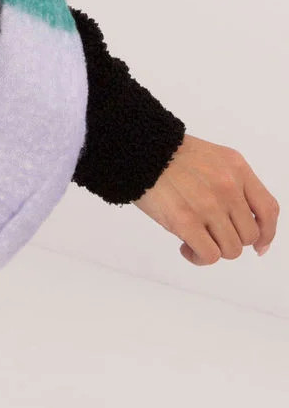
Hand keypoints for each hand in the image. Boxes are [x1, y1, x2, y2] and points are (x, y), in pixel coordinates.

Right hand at [133, 133, 278, 263]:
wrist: (138, 149)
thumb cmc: (170, 154)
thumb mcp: (213, 158)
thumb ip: (234, 184)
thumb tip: (247, 227)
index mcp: (237, 168)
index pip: (268, 210)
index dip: (267, 234)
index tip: (259, 246)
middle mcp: (228, 187)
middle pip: (248, 235)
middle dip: (230, 239)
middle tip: (209, 232)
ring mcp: (208, 205)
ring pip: (231, 250)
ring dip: (214, 249)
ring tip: (194, 239)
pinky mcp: (186, 220)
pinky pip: (209, 255)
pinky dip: (198, 257)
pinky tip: (185, 247)